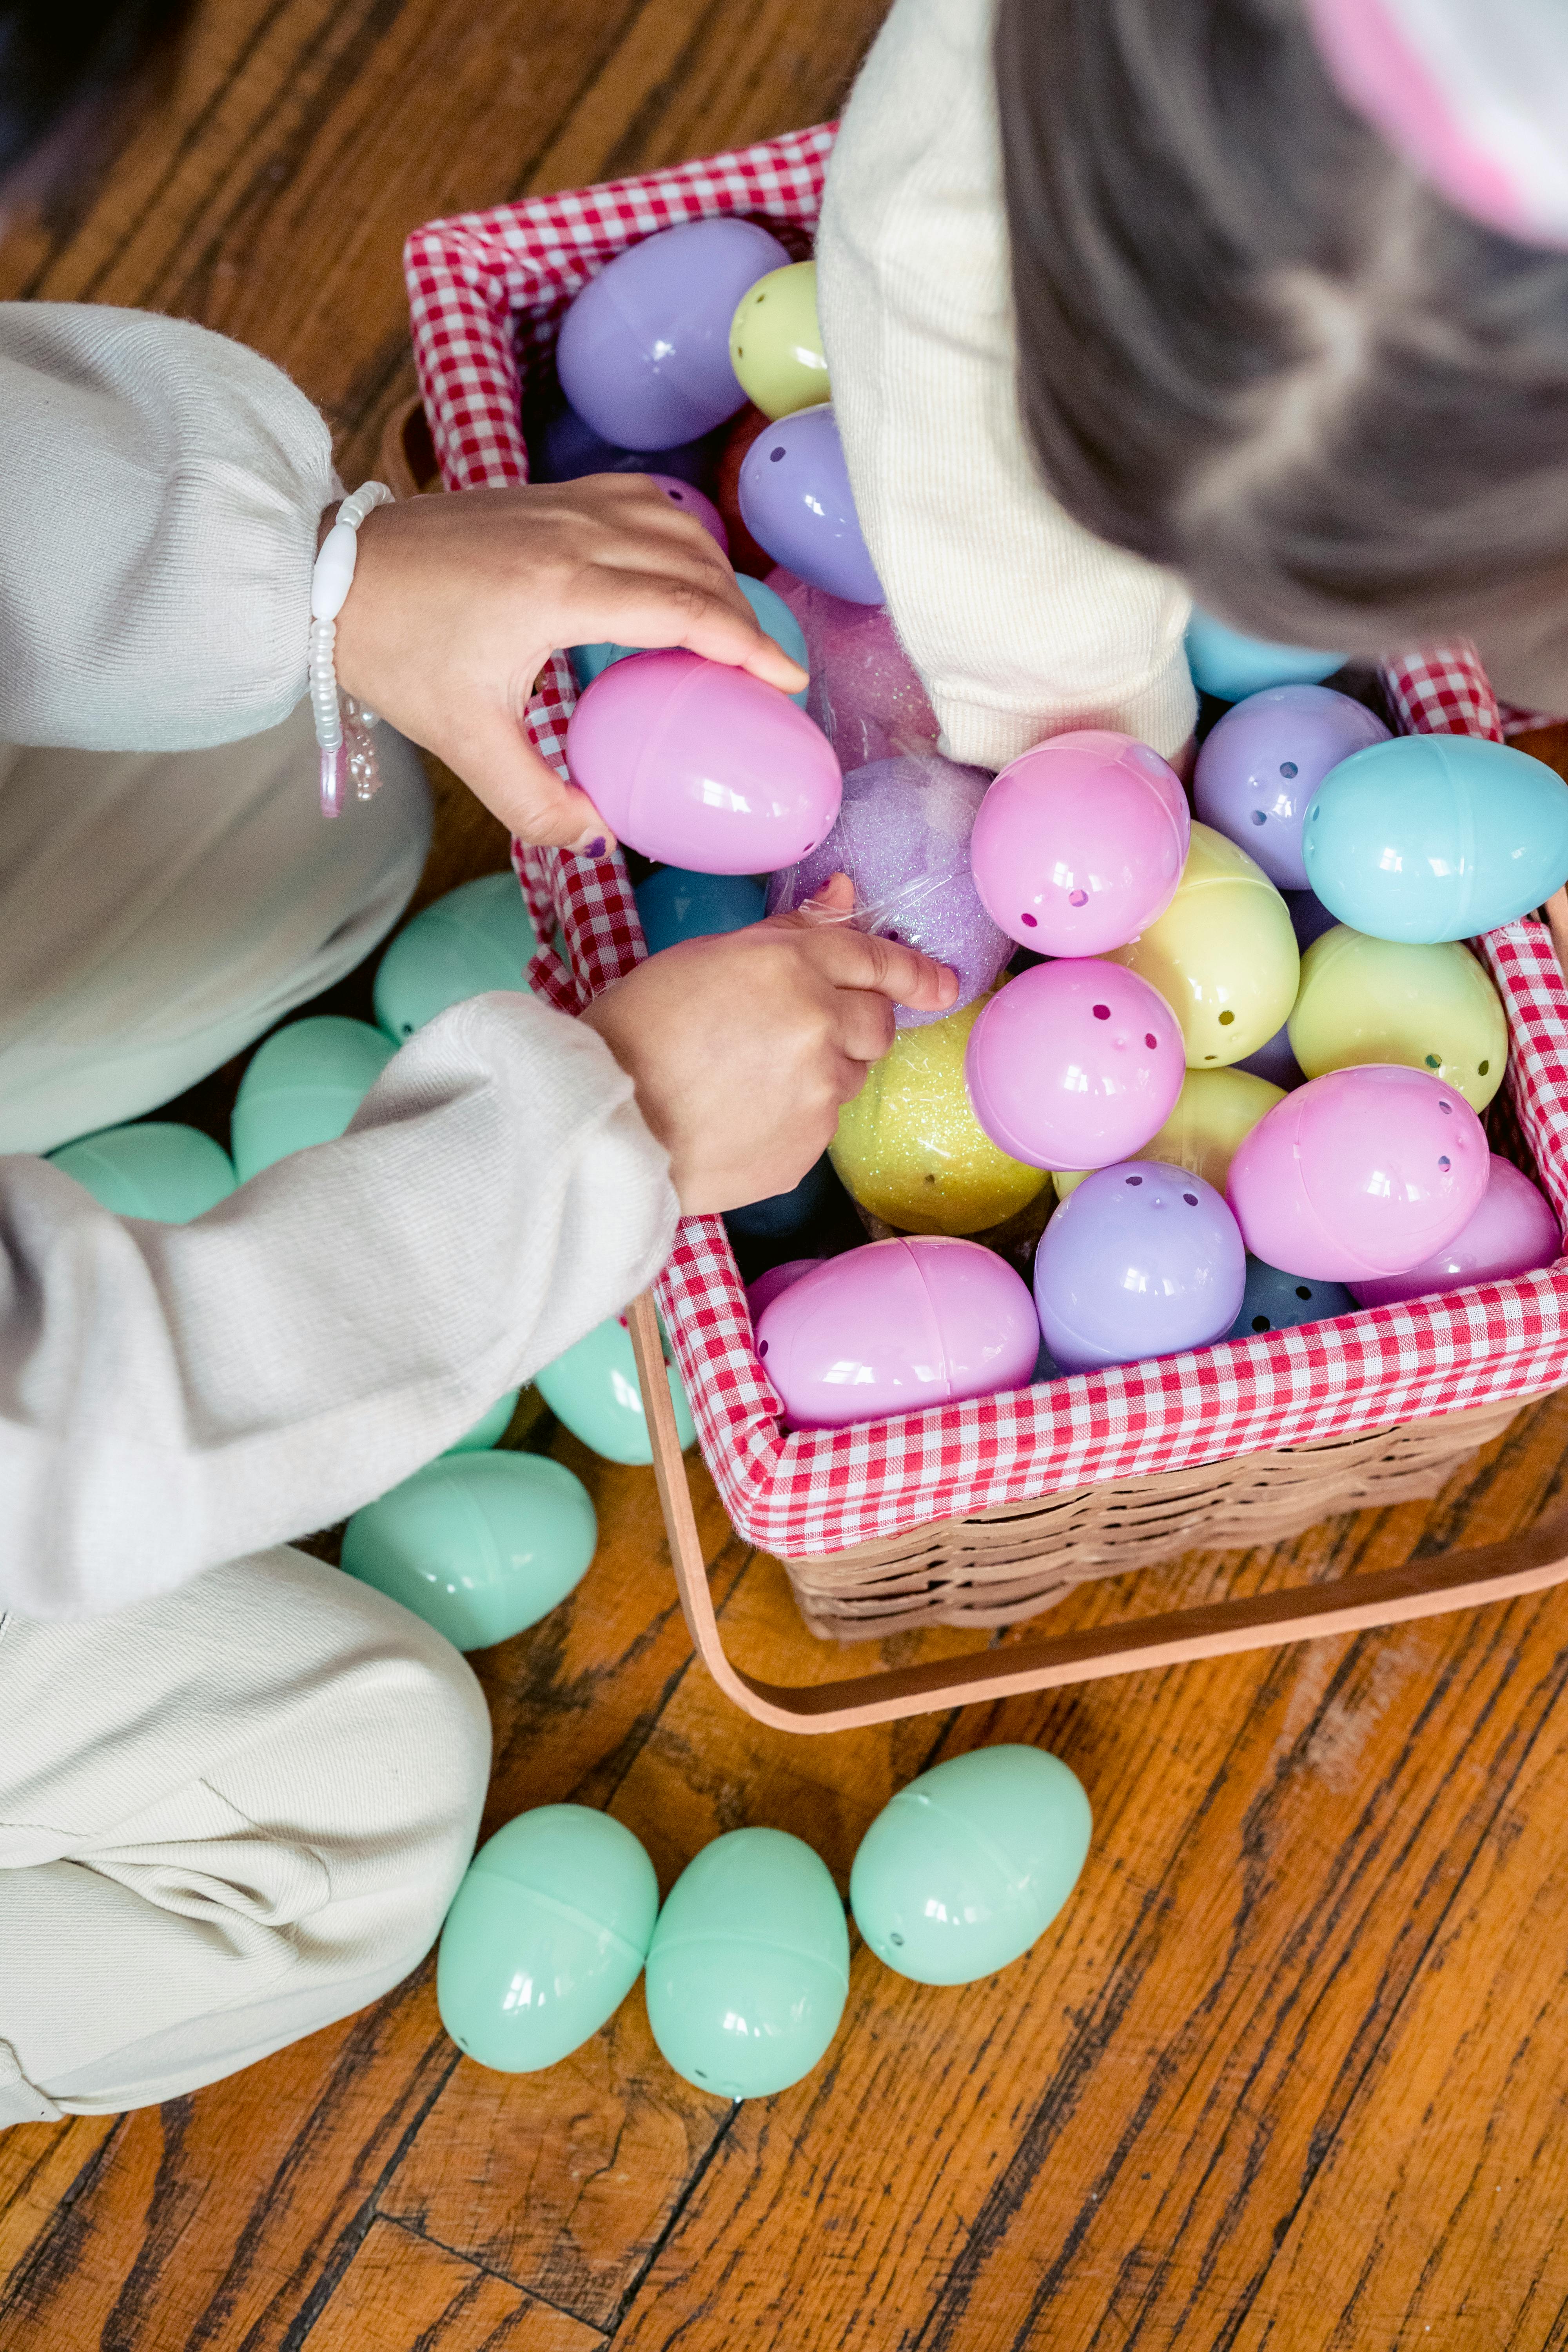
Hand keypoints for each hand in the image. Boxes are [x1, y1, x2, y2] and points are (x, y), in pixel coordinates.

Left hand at [330, 479, 806, 852]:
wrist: (324, 574)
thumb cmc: (393, 650)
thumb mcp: (463, 742)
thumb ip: (534, 802)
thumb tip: (598, 836)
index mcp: (560, 589)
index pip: (687, 609)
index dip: (748, 645)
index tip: (787, 680)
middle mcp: (570, 532)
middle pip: (694, 560)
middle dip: (742, 612)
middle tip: (764, 667)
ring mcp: (556, 502)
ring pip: (671, 520)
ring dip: (712, 566)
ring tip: (727, 622)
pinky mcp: (539, 492)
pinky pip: (635, 497)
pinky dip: (671, 531)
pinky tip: (673, 567)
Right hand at [581, 876, 959, 1211]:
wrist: (605, 1124)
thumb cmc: (636, 1031)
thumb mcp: (705, 959)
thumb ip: (789, 932)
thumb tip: (846, 892)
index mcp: (791, 966)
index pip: (876, 960)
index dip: (913, 971)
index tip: (941, 982)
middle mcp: (819, 1026)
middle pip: (877, 1023)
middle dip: (851, 1022)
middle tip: (797, 1031)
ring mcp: (818, 1093)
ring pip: (849, 1075)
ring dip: (819, 1071)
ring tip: (749, 1077)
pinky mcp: (807, 1150)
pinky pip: (819, 1125)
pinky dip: (793, 1117)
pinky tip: (741, 1115)